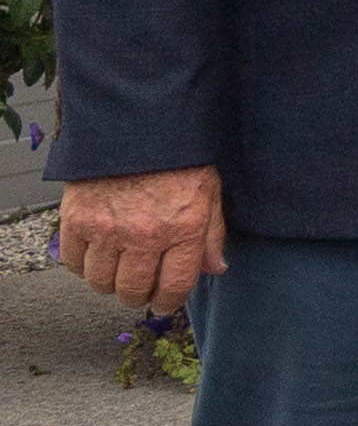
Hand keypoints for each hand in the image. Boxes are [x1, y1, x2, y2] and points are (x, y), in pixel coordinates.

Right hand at [59, 168, 229, 318]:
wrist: (136, 124)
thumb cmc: (178, 157)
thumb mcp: (210, 191)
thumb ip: (212, 235)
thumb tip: (216, 269)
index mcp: (183, 229)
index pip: (174, 287)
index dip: (169, 301)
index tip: (164, 301)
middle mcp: (144, 235)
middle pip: (133, 291)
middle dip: (138, 294)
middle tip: (140, 285)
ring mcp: (107, 229)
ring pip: (101, 283)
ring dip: (109, 282)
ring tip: (118, 267)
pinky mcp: (76, 219)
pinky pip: (73, 263)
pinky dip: (83, 264)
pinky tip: (96, 252)